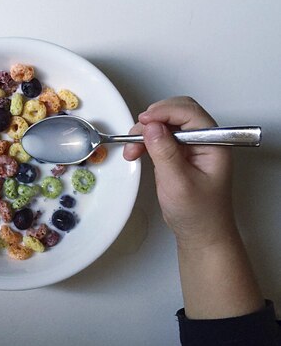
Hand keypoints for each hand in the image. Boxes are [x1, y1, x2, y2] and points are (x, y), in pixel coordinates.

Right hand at [123, 96, 234, 249]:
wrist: (200, 233)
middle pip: (178, 112)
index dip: (165, 112)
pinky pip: (160, 136)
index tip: (145, 121)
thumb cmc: (199, 213)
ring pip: (166, 123)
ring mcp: (191, 146)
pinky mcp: (178, 153)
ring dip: (146, 130)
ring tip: (133, 147)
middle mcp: (203, 141)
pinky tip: (136, 150)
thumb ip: (165, 153)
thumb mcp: (178, 183)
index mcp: (213, 144)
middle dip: (154, 119)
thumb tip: (152, 127)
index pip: (190, 113)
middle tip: (137, 133)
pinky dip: (145, 140)